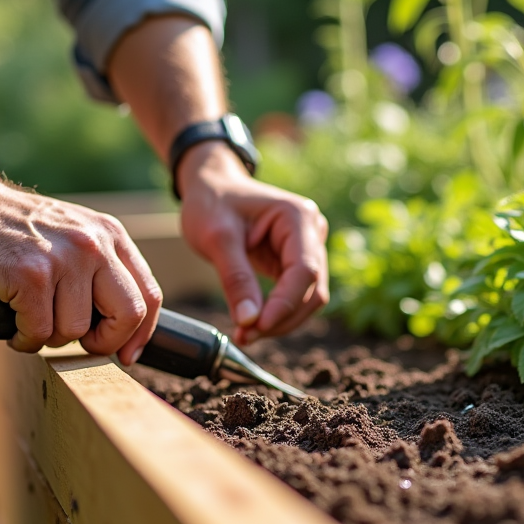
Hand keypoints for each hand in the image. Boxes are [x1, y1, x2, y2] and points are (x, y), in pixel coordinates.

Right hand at [0, 183, 162, 363]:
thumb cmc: (16, 232)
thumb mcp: (74, 235)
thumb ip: (102, 269)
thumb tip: (125, 325)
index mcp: (111, 236)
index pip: (148, 295)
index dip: (141, 334)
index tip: (127, 355)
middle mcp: (94, 245)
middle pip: (128, 315)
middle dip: (105, 342)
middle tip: (80, 344)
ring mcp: (64, 259)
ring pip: (76, 329)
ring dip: (50, 337)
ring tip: (30, 319)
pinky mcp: (31, 275)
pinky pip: (39, 332)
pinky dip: (24, 339)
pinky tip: (13, 324)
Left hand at [178, 142, 328, 344]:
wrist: (211, 186)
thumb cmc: (212, 202)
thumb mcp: (216, 238)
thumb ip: (235, 279)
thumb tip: (250, 322)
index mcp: (299, 217)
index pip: (305, 270)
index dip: (285, 304)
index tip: (257, 328)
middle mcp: (312, 232)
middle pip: (312, 290)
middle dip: (282, 318)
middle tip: (245, 337)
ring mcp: (308, 248)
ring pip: (307, 299)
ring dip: (281, 321)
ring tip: (245, 334)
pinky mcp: (296, 263)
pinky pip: (294, 297)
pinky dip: (276, 314)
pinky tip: (251, 324)